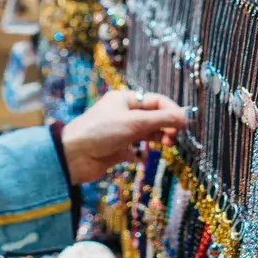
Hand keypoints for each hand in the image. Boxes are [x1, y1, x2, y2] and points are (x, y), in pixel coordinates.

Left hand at [61, 90, 184, 183]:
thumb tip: (184, 118)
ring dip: (158, 138)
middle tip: (175, 138)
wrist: (73, 156)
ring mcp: (120, 132)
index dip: (172, 111)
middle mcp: (123, 113)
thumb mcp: (134, 122)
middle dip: (166, 126)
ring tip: (167, 145)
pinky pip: (136, 150)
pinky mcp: (117, 149)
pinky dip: (142, 153)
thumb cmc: (101, 132)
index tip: (184, 125)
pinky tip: (142, 157)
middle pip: (153, 117)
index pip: (155, 101)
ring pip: (146, 133)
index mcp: (124, 99)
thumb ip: (161, 120)